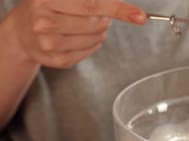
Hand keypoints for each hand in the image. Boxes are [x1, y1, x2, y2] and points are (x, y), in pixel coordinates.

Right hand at [5, 0, 145, 68]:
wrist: (21, 31)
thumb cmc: (48, 7)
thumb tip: (122, 6)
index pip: (93, 4)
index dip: (120, 10)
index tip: (140, 16)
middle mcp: (44, 21)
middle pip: (98, 23)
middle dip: (104, 19)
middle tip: (92, 15)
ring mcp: (49, 43)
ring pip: (96, 39)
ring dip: (98, 32)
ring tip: (81, 26)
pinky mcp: (57, 60)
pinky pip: (90, 51)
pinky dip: (91, 44)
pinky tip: (76, 38)